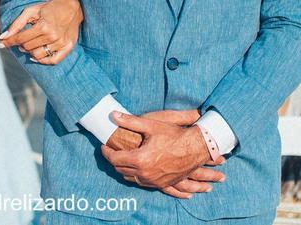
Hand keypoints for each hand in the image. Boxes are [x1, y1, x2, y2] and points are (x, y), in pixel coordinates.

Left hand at [0, 0, 82, 64]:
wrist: (73, 7)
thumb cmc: (49, 7)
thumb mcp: (32, 10)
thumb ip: (17, 23)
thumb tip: (3, 36)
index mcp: (43, 26)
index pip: (20, 39)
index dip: (8, 42)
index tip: (0, 44)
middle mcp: (52, 36)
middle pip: (28, 47)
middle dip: (20, 44)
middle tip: (20, 39)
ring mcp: (61, 43)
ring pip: (38, 55)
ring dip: (29, 51)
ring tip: (28, 45)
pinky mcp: (67, 47)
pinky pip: (52, 61)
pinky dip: (42, 61)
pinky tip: (36, 55)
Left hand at [100, 111, 215, 190]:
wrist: (196, 149)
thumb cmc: (174, 136)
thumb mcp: (151, 126)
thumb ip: (130, 121)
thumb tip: (113, 115)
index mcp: (140, 159)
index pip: (114, 159)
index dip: (106, 152)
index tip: (104, 146)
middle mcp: (145, 173)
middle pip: (120, 170)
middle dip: (114, 160)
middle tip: (112, 151)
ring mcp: (154, 181)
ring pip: (130, 178)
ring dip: (124, 169)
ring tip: (123, 158)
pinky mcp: (162, 184)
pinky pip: (143, 183)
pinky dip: (136, 176)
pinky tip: (136, 168)